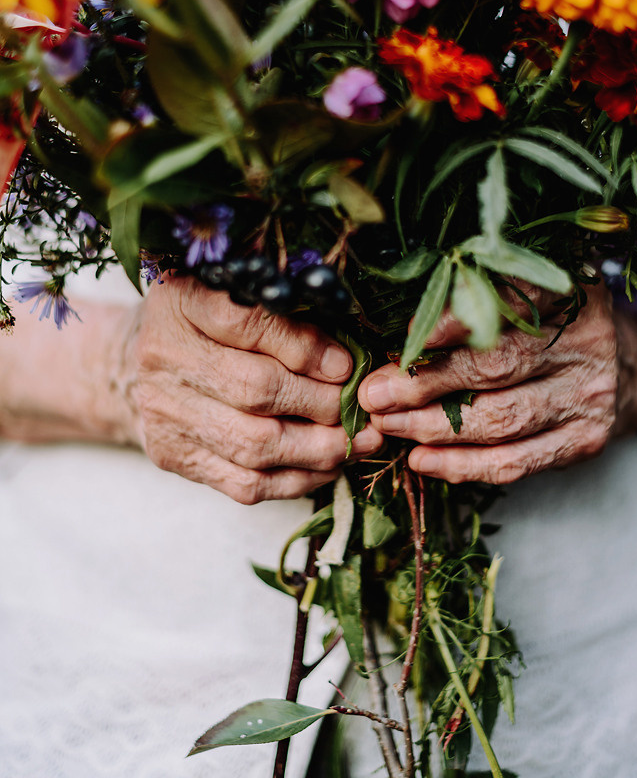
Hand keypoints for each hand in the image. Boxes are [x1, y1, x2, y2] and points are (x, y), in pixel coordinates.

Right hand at [118, 274, 382, 503]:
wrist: (132, 366)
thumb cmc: (203, 323)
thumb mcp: (232, 294)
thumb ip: (281, 312)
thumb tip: (347, 355)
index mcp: (181, 302)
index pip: (245, 324)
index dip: (303, 348)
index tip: (346, 364)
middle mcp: (164, 358)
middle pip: (254, 390)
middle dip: (322, 403)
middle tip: (363, 407)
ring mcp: (165, 413)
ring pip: (254, 445)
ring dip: (319, 448)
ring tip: (359, 441)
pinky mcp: (174, 457)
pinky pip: (245, 483)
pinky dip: (296, 478)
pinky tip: (329, 465)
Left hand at [357, 280, 636, 484]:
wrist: (636, 368)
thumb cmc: (560, 325)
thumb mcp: (534, 295)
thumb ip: (479, 302)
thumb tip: (394, 328)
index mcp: (566, 295)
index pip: (503, 307)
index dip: (449, 325)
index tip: (400, 338)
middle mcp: (584, 344)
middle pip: (494, 368)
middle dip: (425, 384)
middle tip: (374, 393)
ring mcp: (588, 397)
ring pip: (500, 421)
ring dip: (434, 429)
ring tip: (387, 426)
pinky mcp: (584, 441)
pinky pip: (516, 463)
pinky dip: (463, 467)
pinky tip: (422, 461)